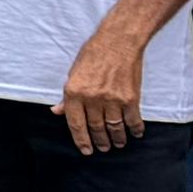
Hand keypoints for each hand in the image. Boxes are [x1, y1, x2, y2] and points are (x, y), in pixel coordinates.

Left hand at [58, 22, 148, 153]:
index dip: (81, 140)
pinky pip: (133, 120)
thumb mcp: (73, 73)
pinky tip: (135, 133)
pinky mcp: (130, 98)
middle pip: (95, 127)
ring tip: (118, 144)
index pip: (75, 124)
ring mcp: (112, 100)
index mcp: (74, 93)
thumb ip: (66, 95)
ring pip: (114, 127)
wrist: (119, 41)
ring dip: (116, 138)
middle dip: (100, 141)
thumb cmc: (93, 54)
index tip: (86, 150)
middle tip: (103, 148)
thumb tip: (56, 111)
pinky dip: (135, 129)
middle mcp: (92, 99)